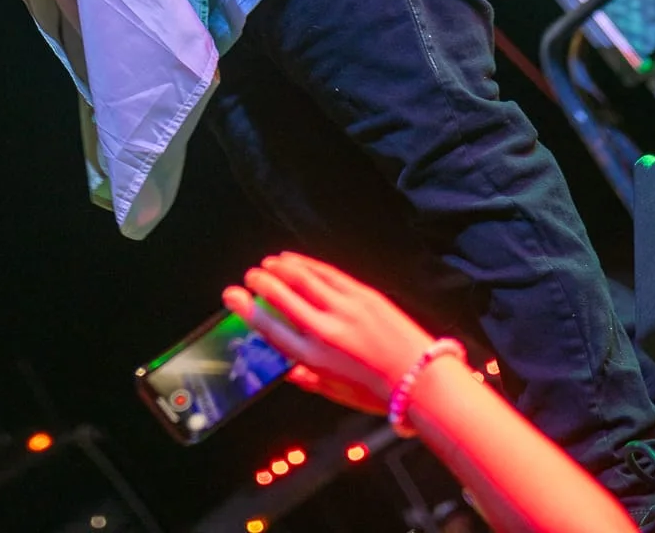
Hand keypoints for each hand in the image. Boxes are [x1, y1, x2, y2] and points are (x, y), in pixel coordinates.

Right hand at [224, 253, 433, 415]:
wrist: (421, 380)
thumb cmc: (379, 392)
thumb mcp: (336, 394)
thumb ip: (308, 379)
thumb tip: (290, 371)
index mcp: (314, 359)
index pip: (271, 329)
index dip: (247, 309)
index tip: (233, 295)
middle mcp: (324, 331)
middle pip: (282, 297)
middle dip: (260, 282)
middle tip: (250, 277)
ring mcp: (344, 308)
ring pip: (302, 278)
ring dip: (280, 268)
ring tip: (267, 264)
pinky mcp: (361, 294)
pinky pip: (326, 273)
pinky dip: (306, 264)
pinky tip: (293, 260)